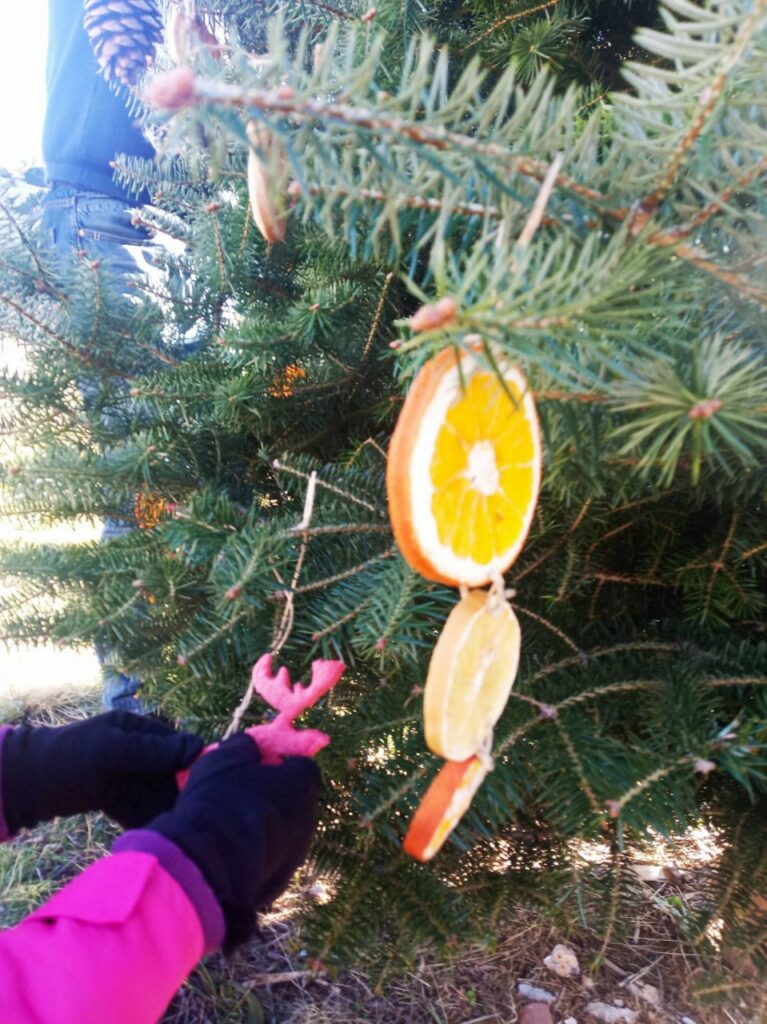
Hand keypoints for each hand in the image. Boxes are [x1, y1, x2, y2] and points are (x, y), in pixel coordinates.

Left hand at [1, 712, 203, 832]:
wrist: (26, 785)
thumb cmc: (69, 758)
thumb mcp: (112, 751)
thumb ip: (153, 751)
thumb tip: (198, 747)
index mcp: (137, 729)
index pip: (177, 744)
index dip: (191, 764)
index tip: (202, 788)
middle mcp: (136, 750)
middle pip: (169, 773)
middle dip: (178, 793)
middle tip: (190, 816)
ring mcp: (125, 775)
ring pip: (155, 794)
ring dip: (163, 810)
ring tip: (176, 829)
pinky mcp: (115, 797)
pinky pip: (138, 808)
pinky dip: (146, 820)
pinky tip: (156, 835)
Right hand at [145, 734, 320, 951]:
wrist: (207, 864)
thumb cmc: (219, 801)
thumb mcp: (225, 758)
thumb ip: (245, 747)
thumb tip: (252, 747)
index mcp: (301, 784)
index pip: (302, 766)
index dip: (280, 764)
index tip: (257, 768)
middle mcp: (309, 818)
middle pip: (296, 800)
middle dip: (274, 796)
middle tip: (241, 798)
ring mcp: (298, 852)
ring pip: (285, 831)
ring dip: (266, 827)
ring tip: (232, 829)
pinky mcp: (283, 880)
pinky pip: (273, 859)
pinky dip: (258, 854)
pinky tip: (231, 854)